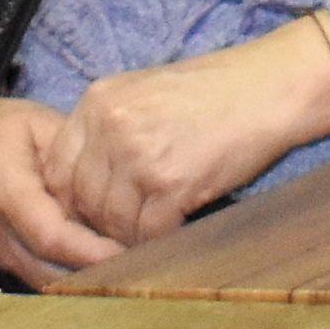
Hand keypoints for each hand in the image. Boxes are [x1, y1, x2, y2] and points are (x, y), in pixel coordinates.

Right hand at [0, 97, 120, 281]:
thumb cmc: (11, 128)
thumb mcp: (49, 131)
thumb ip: (77, 170)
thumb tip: (117, 207)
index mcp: (2, 189)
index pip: (52, 237)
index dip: (93, 253)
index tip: (131, 256)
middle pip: (46, 269)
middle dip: (92, 276)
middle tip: (136, 271)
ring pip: (38, 279)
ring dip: (78, 281)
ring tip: (118, 272)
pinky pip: (27, 272)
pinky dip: (60, 274)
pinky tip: (90, 266)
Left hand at [44, 15, 329, 245]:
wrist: (272, 87)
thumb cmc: (218, 90)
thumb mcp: (147, 92)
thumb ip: (111, 127)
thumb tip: (90, 178)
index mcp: (98, 101)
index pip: (57, 166)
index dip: (71, 198)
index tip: (92, 212)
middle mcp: (110, 126)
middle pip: (81, 197)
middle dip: (100, 223)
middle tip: (122, 232)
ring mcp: (139, 155)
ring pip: (112, 219)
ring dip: (130, 236)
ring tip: (151, 235)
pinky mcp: (171, 183)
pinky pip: (149, 230)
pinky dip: (160, 240)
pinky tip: (176, 232)